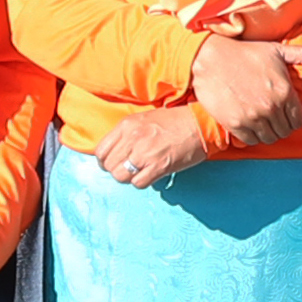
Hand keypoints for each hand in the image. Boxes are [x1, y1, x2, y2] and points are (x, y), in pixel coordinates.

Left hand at [96, 103, 217, 188]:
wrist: (200, 124)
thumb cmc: (174, 121)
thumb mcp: (144, 119)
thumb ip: (126, 134)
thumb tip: (114, 152)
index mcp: (127, 125)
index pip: (101, 151)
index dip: (104, 161)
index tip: (112, 163)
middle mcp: (133, 138)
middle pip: (109, 166)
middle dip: (116, 170)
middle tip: (127, 169)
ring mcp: (145, 153)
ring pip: (121, 177)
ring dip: (128, 178)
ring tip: (138, 172)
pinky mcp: (158, 166)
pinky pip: (138, 183)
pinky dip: (141, 182)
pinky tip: (149, 174)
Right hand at [186, 32, 301, 150]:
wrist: (210, 58)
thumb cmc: (245, 52)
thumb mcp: (276, 50)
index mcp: (284, 91)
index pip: (298, 121)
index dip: (293, 119)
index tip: (285, 114)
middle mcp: (271, 107)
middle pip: (284, 131)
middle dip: (281, 126)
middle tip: (272, 117)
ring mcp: (253, 117)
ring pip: (269, 138)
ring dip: (267, 132)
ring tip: (261, 122)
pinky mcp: (235, 123)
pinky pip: (250, 140)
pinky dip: (251, 136)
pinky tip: (248, 124)